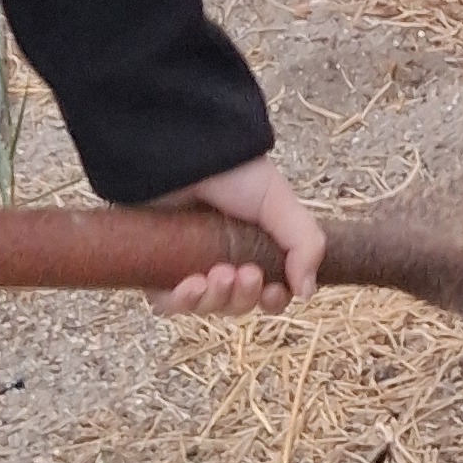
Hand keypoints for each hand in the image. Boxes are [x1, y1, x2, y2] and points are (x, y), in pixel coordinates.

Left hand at [149, 153, 324, 316]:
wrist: (187, 156)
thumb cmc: (235, 174)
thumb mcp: (281, 205)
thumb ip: (305, 246)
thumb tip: (306, 294)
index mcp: (254, 248)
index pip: (268, 293)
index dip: (273, 300)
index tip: (273, 291)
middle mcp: (222, 259)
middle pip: (237, 304)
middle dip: (245, 297)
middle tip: (246, 274)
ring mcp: (188, 265)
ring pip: (206, 307)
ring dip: (218, 300)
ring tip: (220, 274)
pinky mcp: (157, 268)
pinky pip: (170, 303)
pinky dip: (184, 302)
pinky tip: (192, 284)